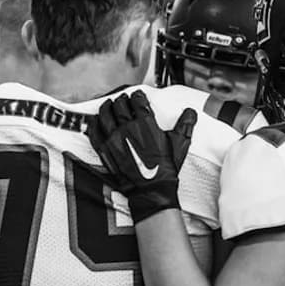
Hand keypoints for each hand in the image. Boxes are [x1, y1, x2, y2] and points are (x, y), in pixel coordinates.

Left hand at [88, 90, 195, 221]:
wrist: (152, 189)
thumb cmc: (165, 169)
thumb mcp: (180, 145)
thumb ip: (185, 125)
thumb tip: (191, 113)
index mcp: (145, 124)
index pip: (138, 102)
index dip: (138, 96)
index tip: (138, 96)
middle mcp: (127, 128)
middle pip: (120, 105)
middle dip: (122, 100)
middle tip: (124, 99)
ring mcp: (114, 139)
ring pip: (105, 114)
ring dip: (106, 106)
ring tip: (108, 104)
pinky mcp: (104, 150)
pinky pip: (94, 132)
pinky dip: (94, 123)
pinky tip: (95, 120)